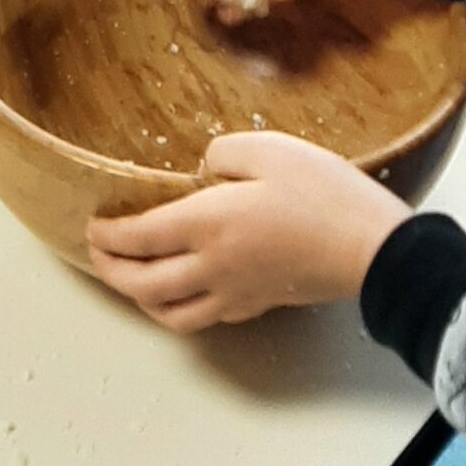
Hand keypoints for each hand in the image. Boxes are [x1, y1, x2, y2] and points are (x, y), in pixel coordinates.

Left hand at [88, 134, 408, 330]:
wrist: (372, 248)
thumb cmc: (323, 195)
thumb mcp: (268, 149)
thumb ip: (222, 154)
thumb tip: (203, 169)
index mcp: (207, 224)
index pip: (139, 238)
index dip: (108, 236)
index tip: (93, 227)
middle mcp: (212, 267)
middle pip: (143, 284)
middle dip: (111, 271)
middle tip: (98, 256)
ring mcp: (236, 292)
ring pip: (171, 313)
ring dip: (141, 299)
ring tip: (132, 282)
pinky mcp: (260, 303)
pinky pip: (206, 316)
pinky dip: (181, 308)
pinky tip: (187, 291)